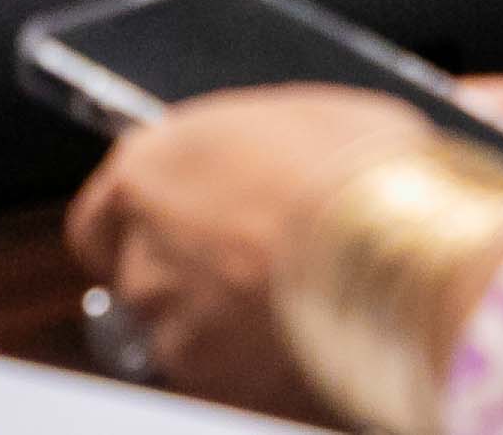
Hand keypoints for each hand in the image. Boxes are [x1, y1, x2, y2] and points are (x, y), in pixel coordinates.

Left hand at [66, 85, 424, 416]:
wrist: (402, 262)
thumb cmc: (360, 174)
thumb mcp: (306, 118)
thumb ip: (252, 145)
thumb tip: (266, 156)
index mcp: (153, 169)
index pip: (101, 216)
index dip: (138, 226)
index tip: (172, 229)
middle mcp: (145, 252)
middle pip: (141, 276)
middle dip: (186, 274)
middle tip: (251, 262)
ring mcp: (174, 327)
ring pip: (179, 331)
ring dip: (218, 322)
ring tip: (288, 302)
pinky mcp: (214, 384)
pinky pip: (221, 374)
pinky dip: (249, 363)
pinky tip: (300, 336)